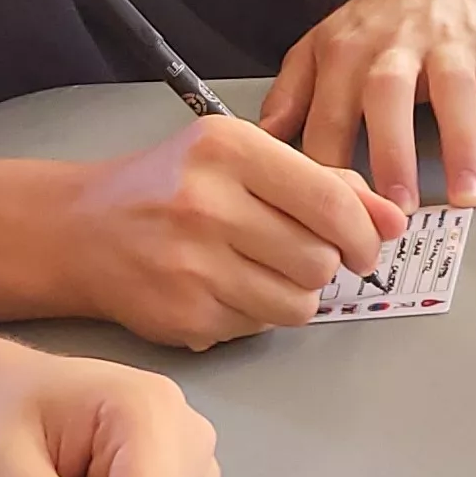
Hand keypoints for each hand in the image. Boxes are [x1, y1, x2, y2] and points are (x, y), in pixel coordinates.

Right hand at [61, 117, 403, 349]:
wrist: (82, 230)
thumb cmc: (171, 186)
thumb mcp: (242, 158)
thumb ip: (323, 181)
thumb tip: (394, 219)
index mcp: (228, 148)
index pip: (329, 199)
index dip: (364, 231)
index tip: (367, 244)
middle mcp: (206, 202)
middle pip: (320, 260)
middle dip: (325, 265)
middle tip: (303, 255)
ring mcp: (192, 264)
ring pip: (298, 304)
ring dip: (296, 295)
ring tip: (265, 272)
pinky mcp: (184, 315)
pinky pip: (259, 328)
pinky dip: (256, 314)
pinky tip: (226, 287)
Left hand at [260, 0, 475, 211]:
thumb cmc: (376, 24)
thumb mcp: (323, 45)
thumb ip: (294, 91)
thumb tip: (265, 138)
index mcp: (348, 52)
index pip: (332, 112)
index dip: (331, 161)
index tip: (330, 212)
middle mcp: (398, 45)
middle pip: (389, 94)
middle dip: (392, 151)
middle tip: (397, 209)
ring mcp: (452, 43)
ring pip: (456, 90)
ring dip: (464, 143)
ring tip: (470, 196)